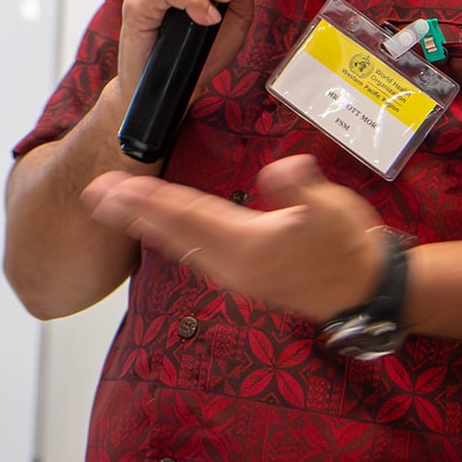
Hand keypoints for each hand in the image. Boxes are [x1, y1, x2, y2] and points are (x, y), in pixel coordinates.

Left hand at [83, 153, 383, 321]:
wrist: (366, 291)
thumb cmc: (350, 247)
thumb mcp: (332, 209)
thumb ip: (303, 188)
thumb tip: (284, 170)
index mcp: (248, 246)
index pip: (188, 214)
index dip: (151, 199)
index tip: (117, 187)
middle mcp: (234, 265)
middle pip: (174, 231)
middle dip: (133, 212)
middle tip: (95, 195)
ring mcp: (236, 275)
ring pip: (180, 243)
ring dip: (146, 224)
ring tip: (116, 207)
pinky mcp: (243, 277)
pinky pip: (194, 253)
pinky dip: (171, 237)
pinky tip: (160, 230)